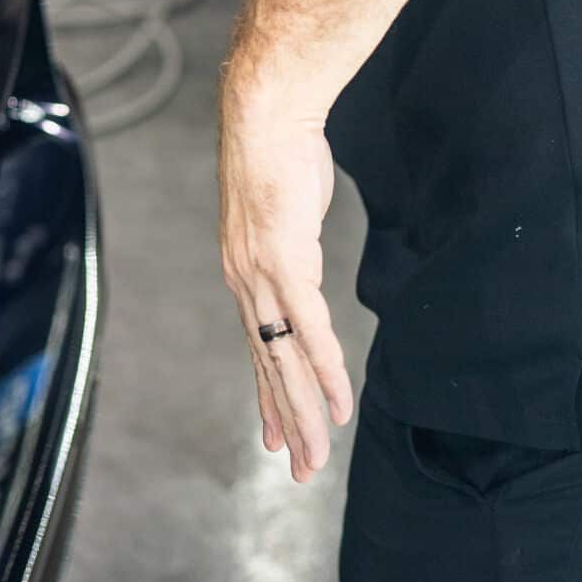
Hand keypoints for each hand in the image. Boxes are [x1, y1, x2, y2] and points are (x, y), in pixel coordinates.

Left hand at [218, 76, 353, 481]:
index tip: (274, 434)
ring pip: (284, 361)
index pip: (258, 347)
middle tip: (297, 469)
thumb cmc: (279, 150)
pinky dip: (325, 371)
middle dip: (286, 421)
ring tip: (315, 458)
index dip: (268, 393)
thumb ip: (290, 238)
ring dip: (305, 413)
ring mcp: (262, 276)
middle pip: (269, 366)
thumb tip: (299, 244)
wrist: (266, 112)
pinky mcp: (284, 263)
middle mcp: (246, 282)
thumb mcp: (283, 207)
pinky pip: (308, 331)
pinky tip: (338, 405)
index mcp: (244, 272)